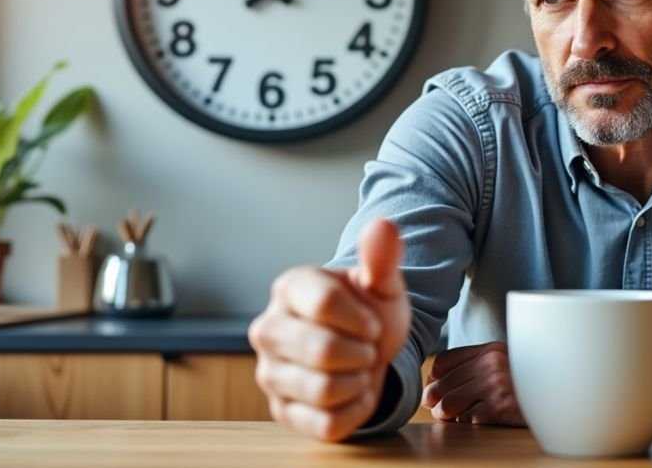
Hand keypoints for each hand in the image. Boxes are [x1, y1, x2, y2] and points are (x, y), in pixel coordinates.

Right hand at [249, 219, 411, 441]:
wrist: (364, 351)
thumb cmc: (367, 313)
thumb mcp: (381, 285)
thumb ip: (382, 258)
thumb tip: (384, 227)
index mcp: (289, 288)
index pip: (324, 302)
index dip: (363, 319)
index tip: (373, 323)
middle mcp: (267, 329)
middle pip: (322, 350)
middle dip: (363, 353)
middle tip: (369, 348)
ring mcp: (269, 373)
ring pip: (323, 390)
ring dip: (359, 382)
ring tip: (360, 369)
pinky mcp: (281, 411)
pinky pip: (326, 424)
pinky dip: (354, 411)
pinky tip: (356, 394)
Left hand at [421, 341, 525, 425]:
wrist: (561, 397)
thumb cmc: (527, 382)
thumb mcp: (504, 363)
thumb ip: (475, 365)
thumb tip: (433, 380)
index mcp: (491, 349)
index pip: (444, 360)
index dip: (434, 377)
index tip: (435, 387)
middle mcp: (492, 363)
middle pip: (442, 384)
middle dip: (434, 400)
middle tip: (437, 408)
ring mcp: (496, 386)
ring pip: (448, 404)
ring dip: (446, 414)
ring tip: (452, 416)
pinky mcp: (500, 408)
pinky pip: (467, 420)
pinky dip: (468, 423)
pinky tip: (479, 419)